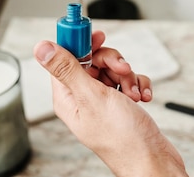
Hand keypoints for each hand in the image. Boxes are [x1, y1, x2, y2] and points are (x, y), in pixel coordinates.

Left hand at [33, 33, 187, 176]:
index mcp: (68, 97)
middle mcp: (83, 98)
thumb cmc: (122, 138)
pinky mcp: (121, 104)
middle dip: (112, 62)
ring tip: (132, 92)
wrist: (151, 160)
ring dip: (128, 76)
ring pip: (113, 70)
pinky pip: (128, 82)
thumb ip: (67, 68)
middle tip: (122, 68)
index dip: (80, 43)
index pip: (66, 58)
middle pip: (93, 61)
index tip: (94, 34)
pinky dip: (138, 85)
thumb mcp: (92, 96)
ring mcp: (103, 102)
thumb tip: (42, 48)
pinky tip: (142, 97)